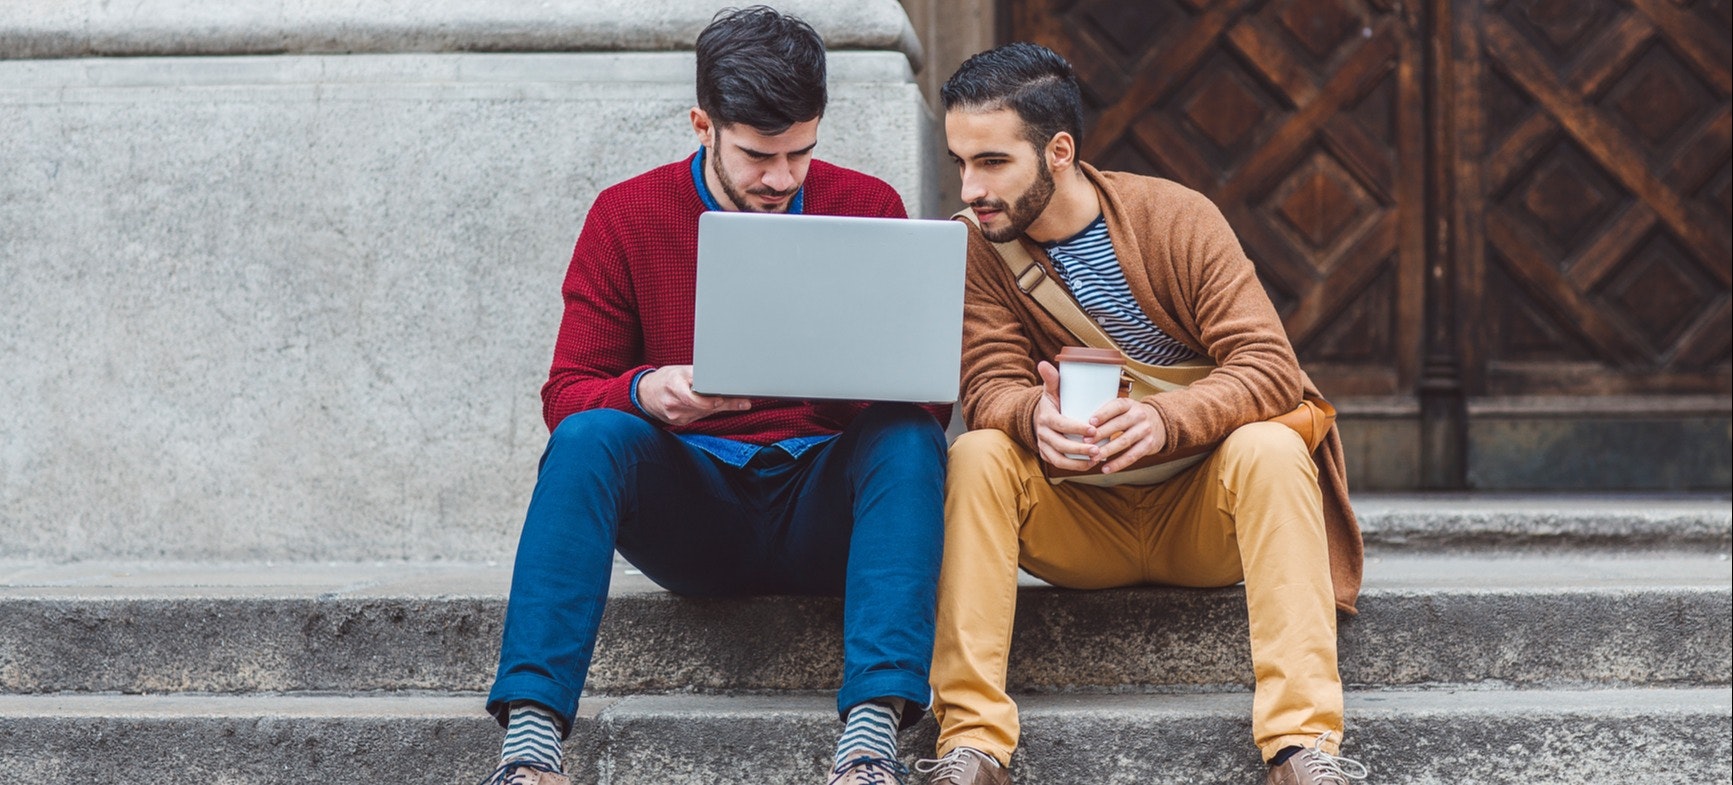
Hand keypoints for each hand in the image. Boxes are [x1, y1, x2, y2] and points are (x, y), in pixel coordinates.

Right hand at [636, 365, 751, 425]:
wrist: (645, 394)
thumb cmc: (666, 379)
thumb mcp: (680, 371)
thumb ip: (698, 375)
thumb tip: (721, 376)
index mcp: (672, 385)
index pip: (693, 397)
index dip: (710, 400)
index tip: (724, 399)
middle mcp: (673, 403)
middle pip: (704, 406)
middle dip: (725, 403)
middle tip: (745, 402)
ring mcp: (675, 415)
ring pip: (704, 412)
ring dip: (719, 407)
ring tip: (737, 401)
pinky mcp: (679, 422)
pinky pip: (699, 417)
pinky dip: (708, 410)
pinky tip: (715, 405)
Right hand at [1032, 361, 1100, 471]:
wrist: (1038, 417)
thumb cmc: (1053, 402)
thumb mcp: (1051, 390)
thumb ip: (1052, 378)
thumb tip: (1044, 363)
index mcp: (1046, 416)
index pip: (1060, 424)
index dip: (1076, 429)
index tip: (1093, 429)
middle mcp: (1043, 433)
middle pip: (1061, 445)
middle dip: (1080, 449)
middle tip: (1098, 449)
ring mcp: (1044, 446)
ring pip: (1059, 459)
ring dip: (1077, 462)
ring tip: (1095, 459)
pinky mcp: (1046, 455)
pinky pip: (1059, 464)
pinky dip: (1074, 467)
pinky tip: (1089, 464)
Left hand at [1087, 397, 1167, 473]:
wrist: (1161, 422)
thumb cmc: (1133, 416)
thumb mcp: (1125, 408)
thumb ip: (1108, 413)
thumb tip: (1081, 425)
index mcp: (1130, 404)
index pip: (1116, 406)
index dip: (1104, 414)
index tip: (1090, 422)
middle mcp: (1139, 415)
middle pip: (1118, 425)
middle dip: (1101, 434)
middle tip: (1085, 442)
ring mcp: (1145, 430)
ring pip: (1124, 441)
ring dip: (1107, 450)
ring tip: (1093, 457)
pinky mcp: (1149, 445)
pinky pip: (1131, 456)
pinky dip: (1118, 464)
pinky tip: (1105, 469)